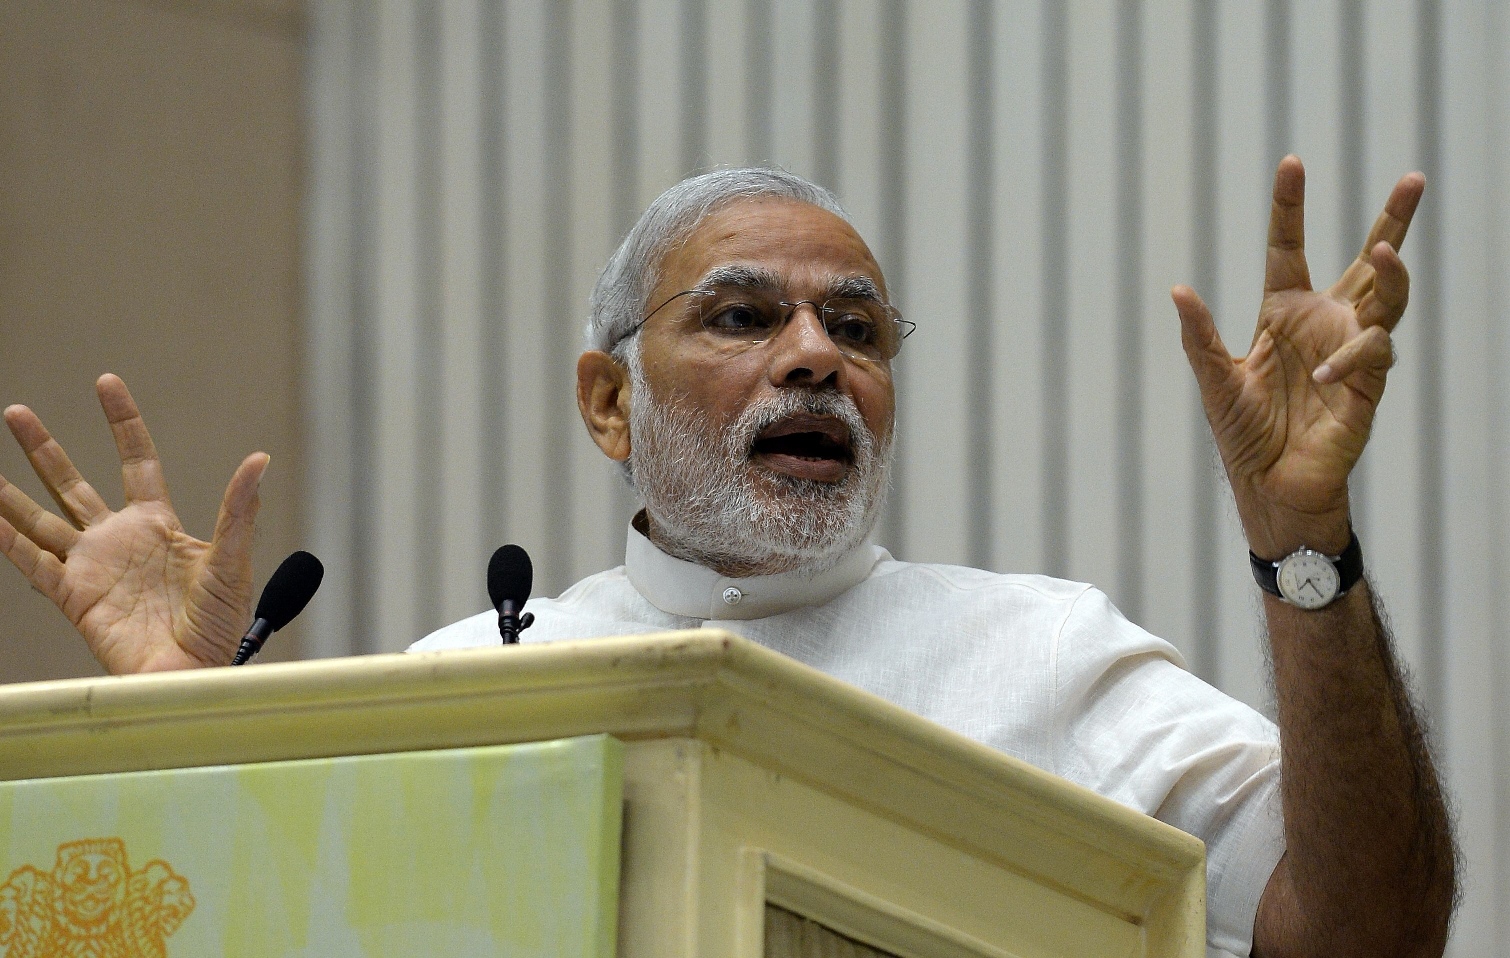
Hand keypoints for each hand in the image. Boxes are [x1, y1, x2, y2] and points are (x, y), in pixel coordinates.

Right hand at [0, 375, 266, 672]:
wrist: (195, 672)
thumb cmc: (218, 625)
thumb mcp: (233, 561)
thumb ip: (239, 510)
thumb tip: (259, 460)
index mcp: (157, 524)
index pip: (136, 460)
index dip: (122, 422)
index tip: (106, 383)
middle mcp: (118, 539)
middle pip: (72, 483)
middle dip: (43, 448)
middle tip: (14, 412)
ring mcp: (91, 566)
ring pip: (41, 519)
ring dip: (11, 493)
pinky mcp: (74, 597)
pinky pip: (33, 564)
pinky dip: (8, 541)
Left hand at [1173, 156, 1424, 557]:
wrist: (1269, 486)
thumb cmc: (1243, 435)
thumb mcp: (1214, 380)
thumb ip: (1199, 336)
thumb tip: (1177, 289)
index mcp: (1284, 312)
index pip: (1290, 247)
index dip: (1291, 207)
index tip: (1292, 163)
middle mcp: (1326, 322)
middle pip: (1368, 261)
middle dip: (1393, 220)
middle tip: (1414, 177)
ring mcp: (1352, 349)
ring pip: (1390, 297)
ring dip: (1392, 272)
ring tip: (1383, 249)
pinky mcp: (1370, 383)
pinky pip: (1372, 354)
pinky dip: (1350, 359)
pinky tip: (1323, 375)